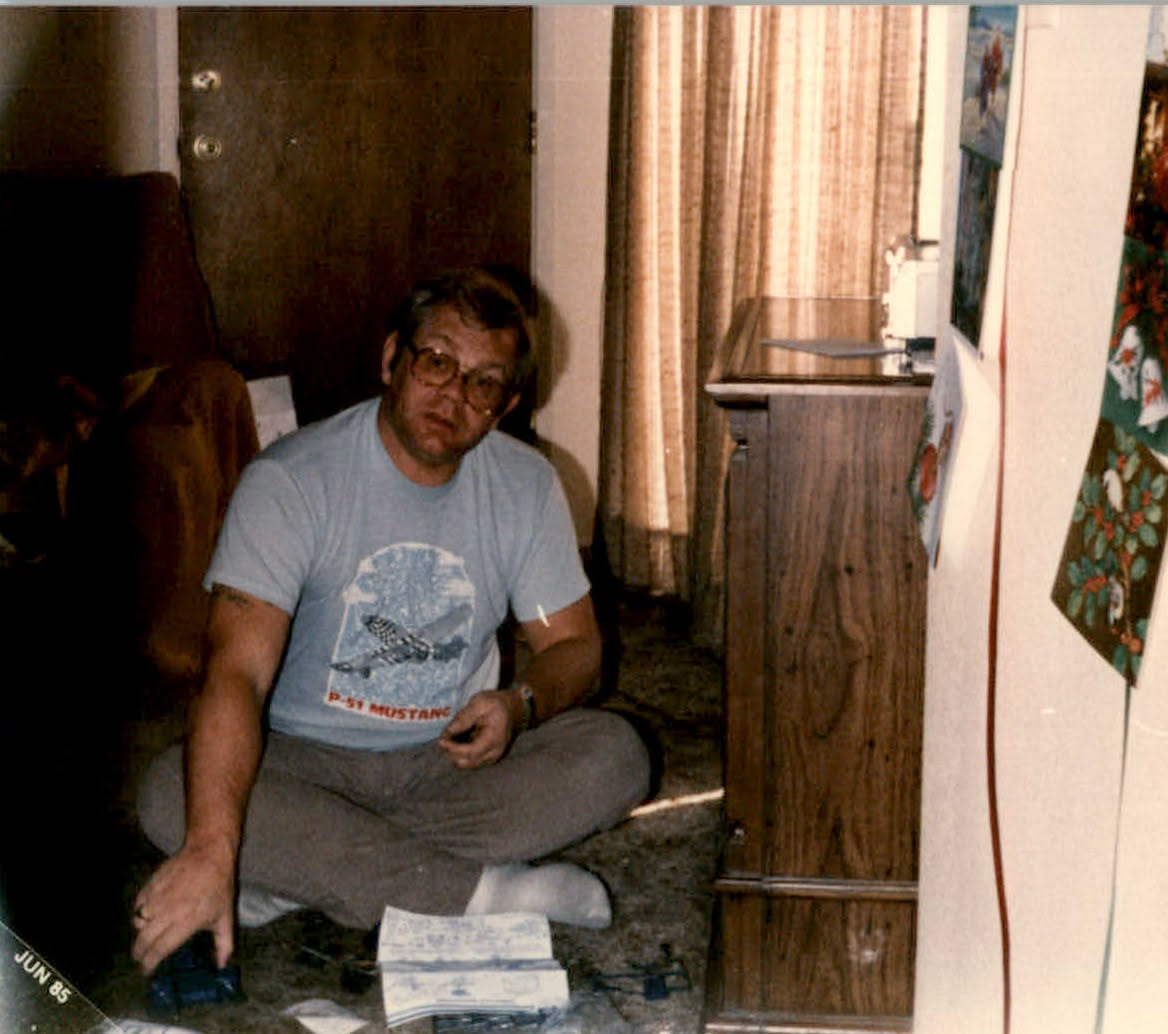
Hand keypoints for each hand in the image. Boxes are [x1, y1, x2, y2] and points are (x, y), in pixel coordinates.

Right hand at [131, 839, 235, 974]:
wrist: (208, 852)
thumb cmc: (219, 885)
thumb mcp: (226, 916)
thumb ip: (224, 943)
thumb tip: (221, 965)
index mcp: (186, 921)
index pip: (160, 949)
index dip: (149, 964)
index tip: (146, 971)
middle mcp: (168, 912)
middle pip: (143, 940)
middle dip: (139, 953)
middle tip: (141, 958)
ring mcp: (157, 897)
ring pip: (137, 923)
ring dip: (140, 933)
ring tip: (146, 937)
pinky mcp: (150, 885)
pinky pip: (137, 905)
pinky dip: (140, 913)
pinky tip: (148, 915)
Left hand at [437, 689, 521, 768]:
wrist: (513, 708)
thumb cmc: (496, 703)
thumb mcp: (480, 703)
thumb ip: (463, 718)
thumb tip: (446, 733)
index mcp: (494, 738)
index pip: (470, 752)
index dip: (453, 748)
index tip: (440, 741)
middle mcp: (494, 753)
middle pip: (467, 762)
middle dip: (451, 753)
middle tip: (443, 739)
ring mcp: (492, 757)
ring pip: (467, 764)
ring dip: (455, 754)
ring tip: (450, 738)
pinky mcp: (488, 758)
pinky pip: (470, 761)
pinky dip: (460, 753)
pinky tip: (457, 741)